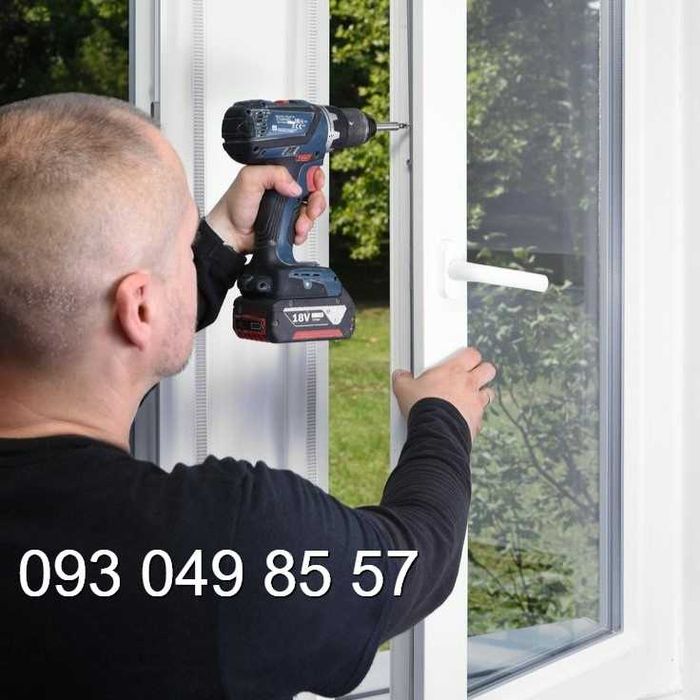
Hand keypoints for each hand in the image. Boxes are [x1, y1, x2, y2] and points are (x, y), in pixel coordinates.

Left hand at [205, 165, 326, 253]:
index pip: (303, 168)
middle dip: (316, 200)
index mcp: (276, 173)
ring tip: (299, 224)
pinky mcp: (288, 224)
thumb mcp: (249, 179)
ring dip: (309, 218)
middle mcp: (283, 189)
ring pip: (311, 210)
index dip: (313, 174)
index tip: (315, 181)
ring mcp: (287, 207)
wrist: (230, 234)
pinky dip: (303, 231)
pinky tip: (294, 232)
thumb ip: (273, 173)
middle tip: (311, 206)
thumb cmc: (233, 206)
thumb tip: (295, 185)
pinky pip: (305, 226)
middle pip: (313, 190)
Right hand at [392, 347, 495, 438]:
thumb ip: (403, 379)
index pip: (472, 354)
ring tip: (467, 399)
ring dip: (481, 394)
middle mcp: (469, 384)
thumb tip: (399, 375)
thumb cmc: (422, 406)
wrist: (434, 432)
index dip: (469, 356)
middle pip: (488, 369)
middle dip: (482, 371)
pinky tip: (462, 419)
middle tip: (472, 376)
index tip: (463, 360)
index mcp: (454, 370)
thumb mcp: (404, 389)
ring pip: (489, 393)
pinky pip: (481, 416)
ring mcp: (476, 403)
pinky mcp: (478, 421)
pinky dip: (474, 416)